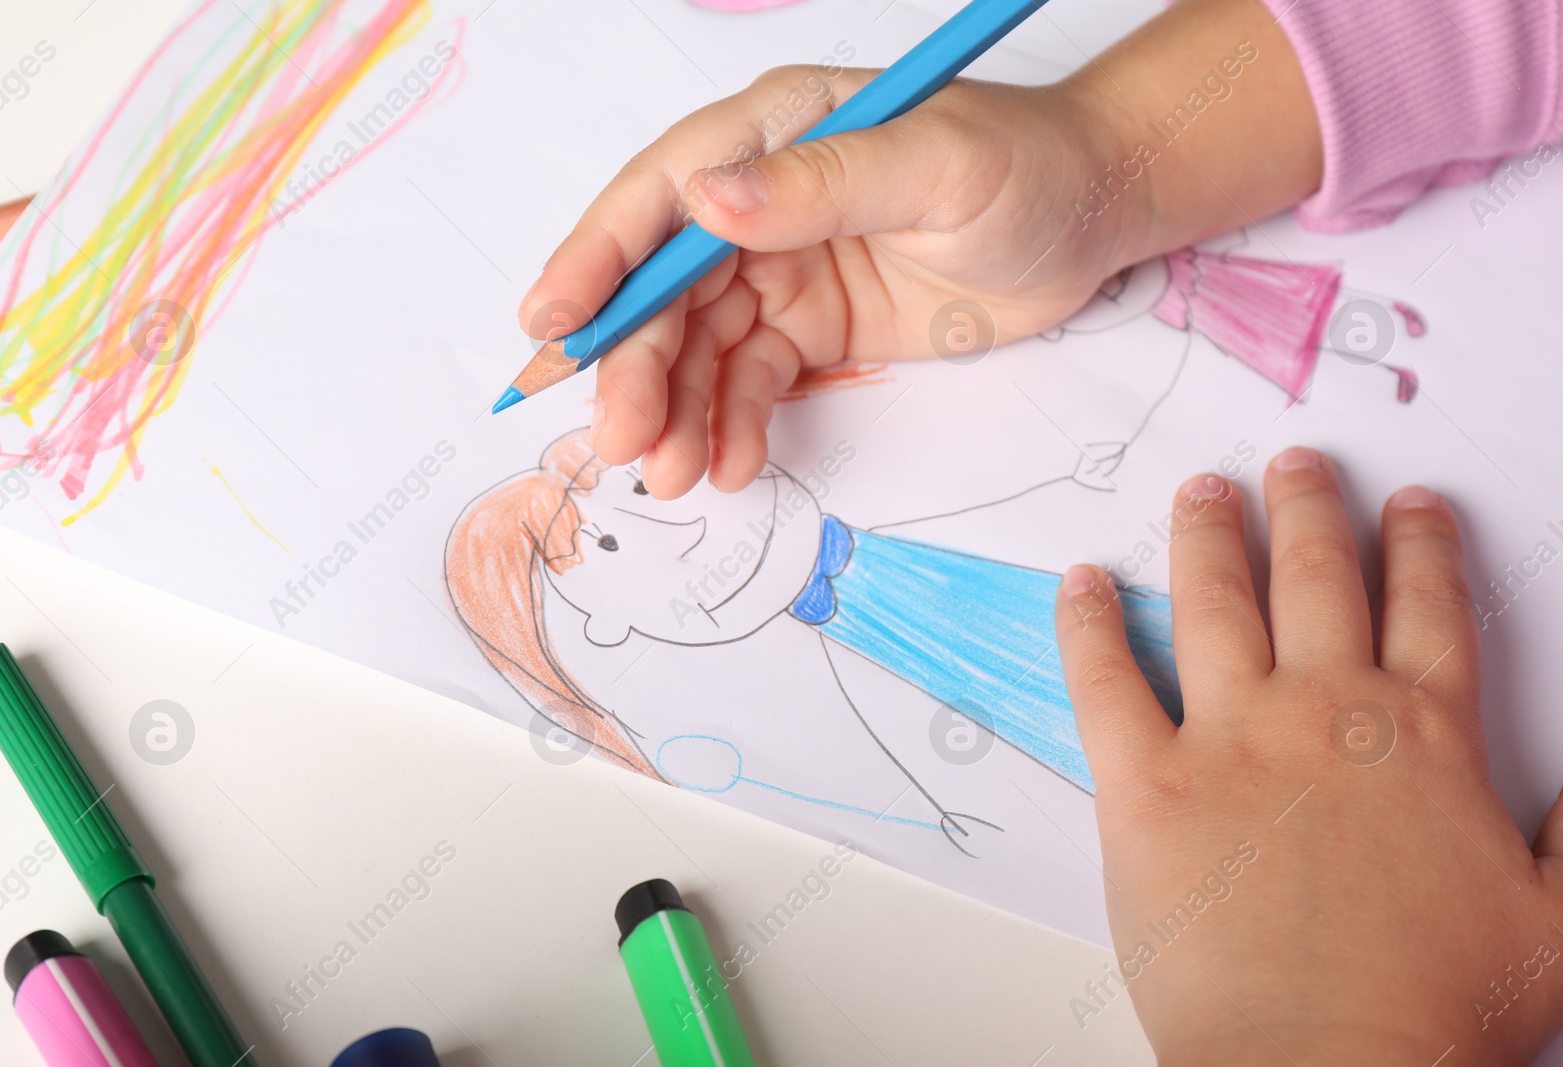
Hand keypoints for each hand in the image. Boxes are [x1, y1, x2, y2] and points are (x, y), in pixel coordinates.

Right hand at [522, 0, 1321, 498]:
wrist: (1095, 218)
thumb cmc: (1027, 165)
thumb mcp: (933, 164)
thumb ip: (819, 183)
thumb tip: (705, 200)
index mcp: (771, 133)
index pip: (658, 195)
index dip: (595, 260)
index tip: (551, 324)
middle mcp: (758, 202)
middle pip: (665, 288)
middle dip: (635, 365)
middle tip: (620, 441)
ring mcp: (781, 268)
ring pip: (698, 346)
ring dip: (675, 410)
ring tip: (671, 473)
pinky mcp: (810, 326)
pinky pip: (750, 381)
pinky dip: (733, 424)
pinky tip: (731, 463)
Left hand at [1055, 447, 1562, 1064]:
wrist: (1330, 1065)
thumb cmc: (1436, 1007)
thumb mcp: (1553, 920)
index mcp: (1424, 737)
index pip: (1427, 610)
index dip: (1420, 547)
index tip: (1410, 506)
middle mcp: (1325, 713)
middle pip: (1318, 580)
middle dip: (1311, 509)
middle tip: (1298, 463)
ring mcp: (1230, 740)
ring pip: (1215, 604)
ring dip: (1209, 537)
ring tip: (1202, 491)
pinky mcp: (1145, 783)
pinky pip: (1105, 681)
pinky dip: (1087, 625)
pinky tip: (1080, 583)